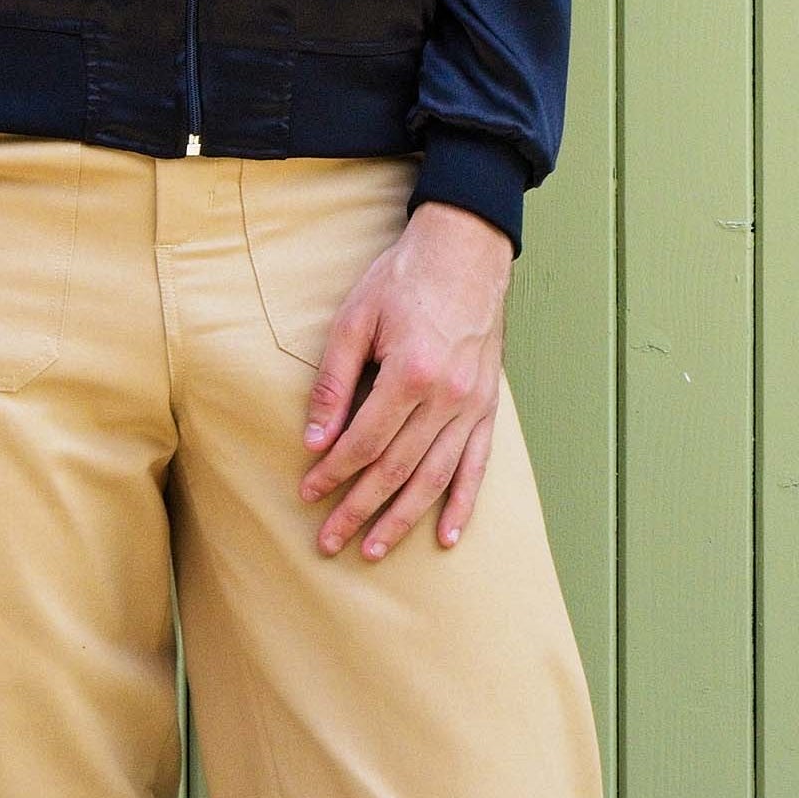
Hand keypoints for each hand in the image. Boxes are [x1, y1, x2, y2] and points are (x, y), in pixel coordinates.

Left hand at [296, 198, 511, 559]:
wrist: (464, 249)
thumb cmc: (404, 279)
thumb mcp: (356, 318)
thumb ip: (335, 381)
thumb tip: (315, 440)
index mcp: (409, 373)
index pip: (363, 442)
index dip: (333, 473)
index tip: (309, 493)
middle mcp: (446, 397)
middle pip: (397, 469)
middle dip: (360, 510)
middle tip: (331, 542)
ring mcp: (473, 404)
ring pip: (436, 477)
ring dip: (404, 518)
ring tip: (375, 548)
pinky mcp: (490, 404)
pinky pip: (478, 464)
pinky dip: (464, 503)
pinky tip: (448, 534)